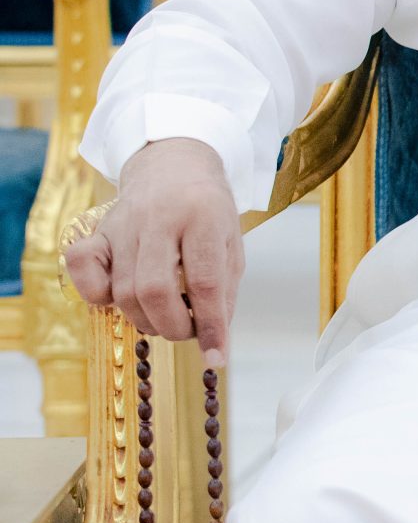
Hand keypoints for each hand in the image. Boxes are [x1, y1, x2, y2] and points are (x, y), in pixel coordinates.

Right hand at [61, 137, 243, 368]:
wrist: (174, 166)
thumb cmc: (207, 211)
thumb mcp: (230, 242)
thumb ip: (225, 289)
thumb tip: (213, 341)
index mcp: (203, 215)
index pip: (206, 281)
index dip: (211, 326)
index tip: (216, 356)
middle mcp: (159, 217)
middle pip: (155, 289)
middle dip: (173, 325)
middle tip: (185, 331)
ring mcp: (123, 223)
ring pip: (123, 290)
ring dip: (145, 318)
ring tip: (165, 316)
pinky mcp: (97, 230)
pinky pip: (83, 270)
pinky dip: (98, 295)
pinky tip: (121, 297)